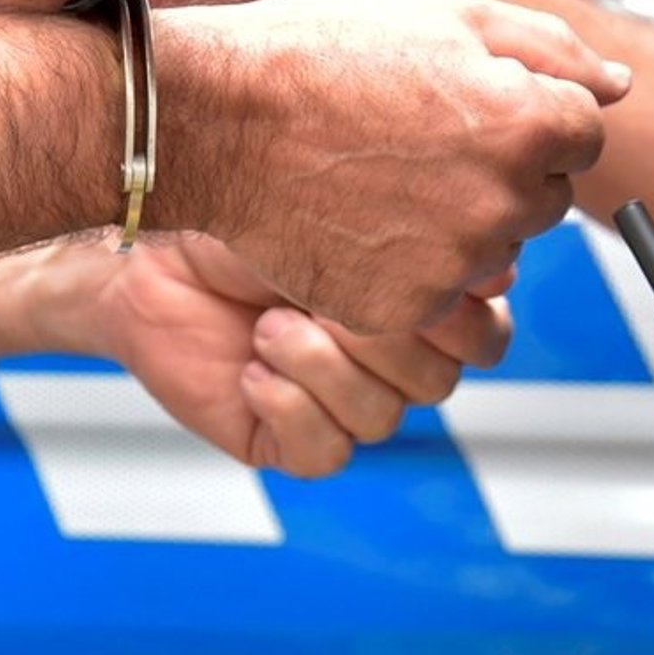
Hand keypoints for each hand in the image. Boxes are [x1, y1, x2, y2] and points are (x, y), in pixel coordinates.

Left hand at [7, 234, 510, 476]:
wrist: (149, 251)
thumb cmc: (245, 206)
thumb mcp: (343, 202)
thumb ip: (424, 227)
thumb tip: (504, 264)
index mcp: (417, 304)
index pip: (485, 338)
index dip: (456, 316)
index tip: (404, 274)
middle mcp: (386, 361)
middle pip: (440, 383)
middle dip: (382, 337)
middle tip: (323, 294)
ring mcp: (339, 404)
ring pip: (383, 418)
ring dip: (324, 367)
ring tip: (268, 325)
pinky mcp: (289, 440)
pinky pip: (326, 452)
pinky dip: (292, 407)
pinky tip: (253, 370)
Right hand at [157, 0, 627, 334]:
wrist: (223, 127)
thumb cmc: (321, 59)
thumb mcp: (443, 16)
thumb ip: (549, 51)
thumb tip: (616, 87)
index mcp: (526, 124)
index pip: (581, 138)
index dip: (525, 119)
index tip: (468, 114)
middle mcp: (501, 204)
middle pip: (541, 203)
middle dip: (499, 177)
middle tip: (420, 151)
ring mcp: (452, 266)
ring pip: (489, 256)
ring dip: (454, 229)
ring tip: (384, 188)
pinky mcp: (404, 311)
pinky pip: (434, 298)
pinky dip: (408, 272)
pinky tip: (363, 227)